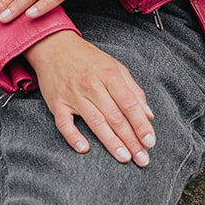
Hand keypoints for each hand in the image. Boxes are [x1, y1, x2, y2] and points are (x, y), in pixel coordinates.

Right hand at [23, 30, 154, 164]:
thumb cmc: (87, 58)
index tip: (150, 142)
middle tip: (142, 158)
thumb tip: (148, 114)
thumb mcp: (114, 66)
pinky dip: (73, 136)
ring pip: (95, 122)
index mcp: (109, 75)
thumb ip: (133, 90)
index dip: (141, 125)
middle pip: (115, 117)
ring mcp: (73, 95)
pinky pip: (64, 123)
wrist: (54, 46)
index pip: (129, 104)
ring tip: (124, 157)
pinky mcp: (57, 103)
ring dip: (111, 142)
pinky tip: (84, 149)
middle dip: (131, 140)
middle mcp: (92, 86)